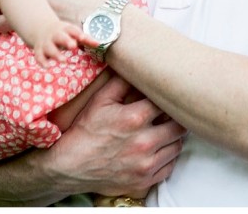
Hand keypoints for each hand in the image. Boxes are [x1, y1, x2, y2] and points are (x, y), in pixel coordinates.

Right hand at [0, 74, 186, 204]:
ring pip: (177, 147)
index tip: (168, 96)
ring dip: (173, 138)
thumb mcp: (100, 100)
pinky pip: (169, 167)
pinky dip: (167, 158)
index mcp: (134, 119)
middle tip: (169, 114)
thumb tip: (139, 65)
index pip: (167, 103)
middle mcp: (144, 143)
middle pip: (178, 126)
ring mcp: (145, 165)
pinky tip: (158, 150)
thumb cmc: (85, 132)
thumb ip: (122, 81)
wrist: (68, 168)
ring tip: (163, 130)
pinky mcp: (144, 181)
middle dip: (175, 118)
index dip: (168, 99)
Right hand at [33, 21, 95, 66]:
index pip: (72, 30)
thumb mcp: (74, 33)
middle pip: (59, 37)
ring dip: (56, 54)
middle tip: (73, 46)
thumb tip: (99, 44)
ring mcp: (46, 42)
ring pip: (49, 47)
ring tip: (63, 60)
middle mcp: (54, 35)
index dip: (77, 34)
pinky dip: (42, 61)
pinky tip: (48, 67)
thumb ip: (86, 39)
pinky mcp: (39, 50)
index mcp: (65, 29)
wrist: (42, 28)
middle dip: (66, 41)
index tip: (83, 38)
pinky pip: (39, 56)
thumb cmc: (64, 33)